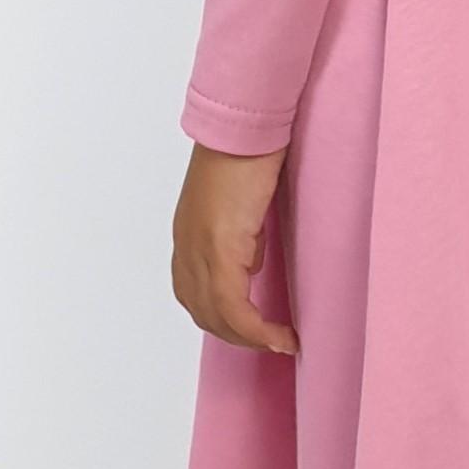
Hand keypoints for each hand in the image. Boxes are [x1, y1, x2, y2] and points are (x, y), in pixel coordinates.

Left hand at [172, 142, 299, 357]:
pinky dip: (256, 329)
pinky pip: (233, 306)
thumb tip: (251, 261)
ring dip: (249, 338)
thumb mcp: (242, 205)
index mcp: (189, 236)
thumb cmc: (250, 153)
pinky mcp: (220, 247)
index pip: (197, 295)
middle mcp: (187, 247)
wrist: (248, 125)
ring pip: (216, 316)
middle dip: (239, 336)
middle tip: (274, 342)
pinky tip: (281, 334)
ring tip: (280, 342)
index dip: (225, 321)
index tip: (258, 331)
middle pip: (204, 313)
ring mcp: (200, 249)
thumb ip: (240, 235)